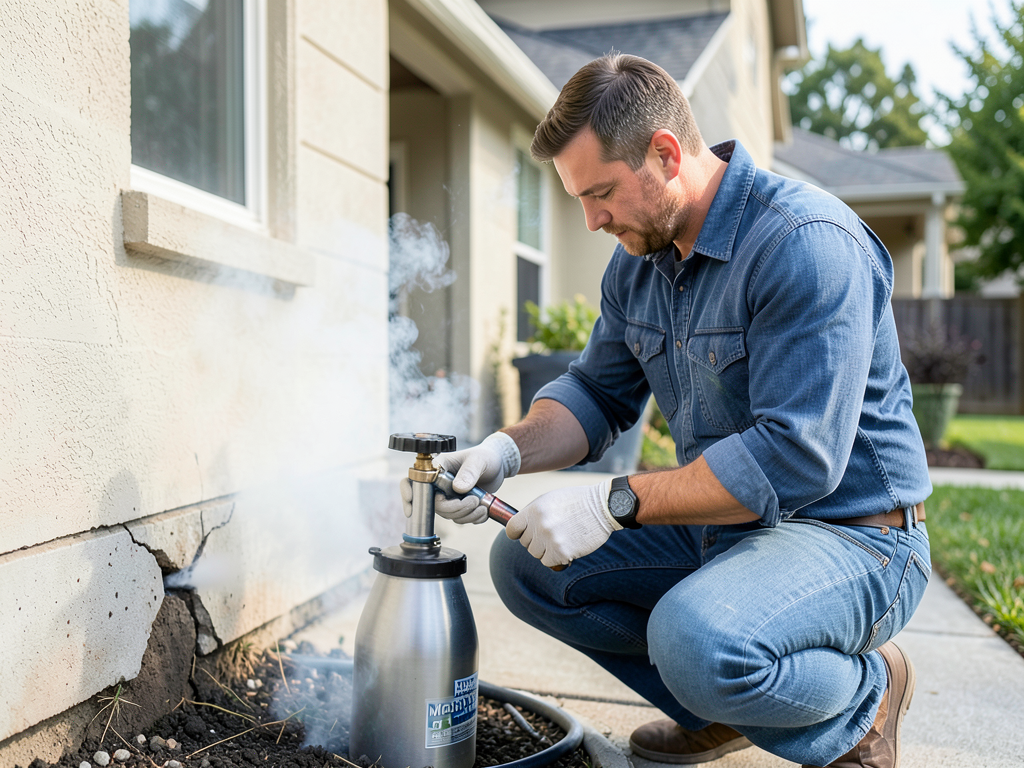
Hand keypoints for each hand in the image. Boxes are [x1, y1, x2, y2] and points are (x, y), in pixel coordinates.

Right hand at [400, 432, 520, 524]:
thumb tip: (458, 488)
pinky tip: (483, 510)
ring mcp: (449, 497)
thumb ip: (469, 472)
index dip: (408, 494)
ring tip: (481, 505)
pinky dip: (473, 519)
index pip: (413, 481)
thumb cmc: (485, 457)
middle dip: (454, 508)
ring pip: (449, 515)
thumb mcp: (478, 461)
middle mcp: (439, 485)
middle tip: (473, 500)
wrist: (498, 465)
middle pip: (435, 505)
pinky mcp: (459, 506)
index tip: (411, 508)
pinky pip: (460, 519)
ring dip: (466, 515)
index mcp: (437, 469)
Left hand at [505, 480, 619, 566]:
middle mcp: (539, 525)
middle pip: (525, 543)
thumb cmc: (576, 501)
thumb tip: (519, 529)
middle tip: (554, 532)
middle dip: (537, 540)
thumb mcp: (550, 499)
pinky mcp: (561, 552)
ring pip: (537, 554)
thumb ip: (533, 514)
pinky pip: (549, 562)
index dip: (517, 533)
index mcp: (534, 510)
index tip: (523, 534)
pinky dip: (557, 558)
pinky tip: (569, 545)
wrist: (602, 506)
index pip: (512, 529)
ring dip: (547, 550)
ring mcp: (550, 539)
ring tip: (563, 537)